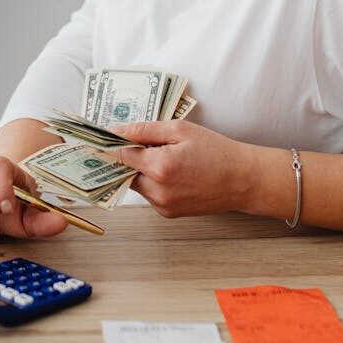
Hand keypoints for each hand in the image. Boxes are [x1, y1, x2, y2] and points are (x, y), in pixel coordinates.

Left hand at [110, 120, 251, 218]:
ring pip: (136, 183)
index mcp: (159, 167)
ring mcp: (162, 205)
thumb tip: (117, 131)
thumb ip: (145, 130)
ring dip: (141, 169)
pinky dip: (153, 181)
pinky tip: (174, 171)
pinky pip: (149, 194)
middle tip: (143, 142)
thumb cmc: (216, 151)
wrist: (243, 180)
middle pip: (124, 171)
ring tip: (166, 156)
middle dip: (129, 156)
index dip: (110, 144)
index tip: (100, 137)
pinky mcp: (168, 213)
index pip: (119, 155)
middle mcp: (157, 191)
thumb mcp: (180, 130)